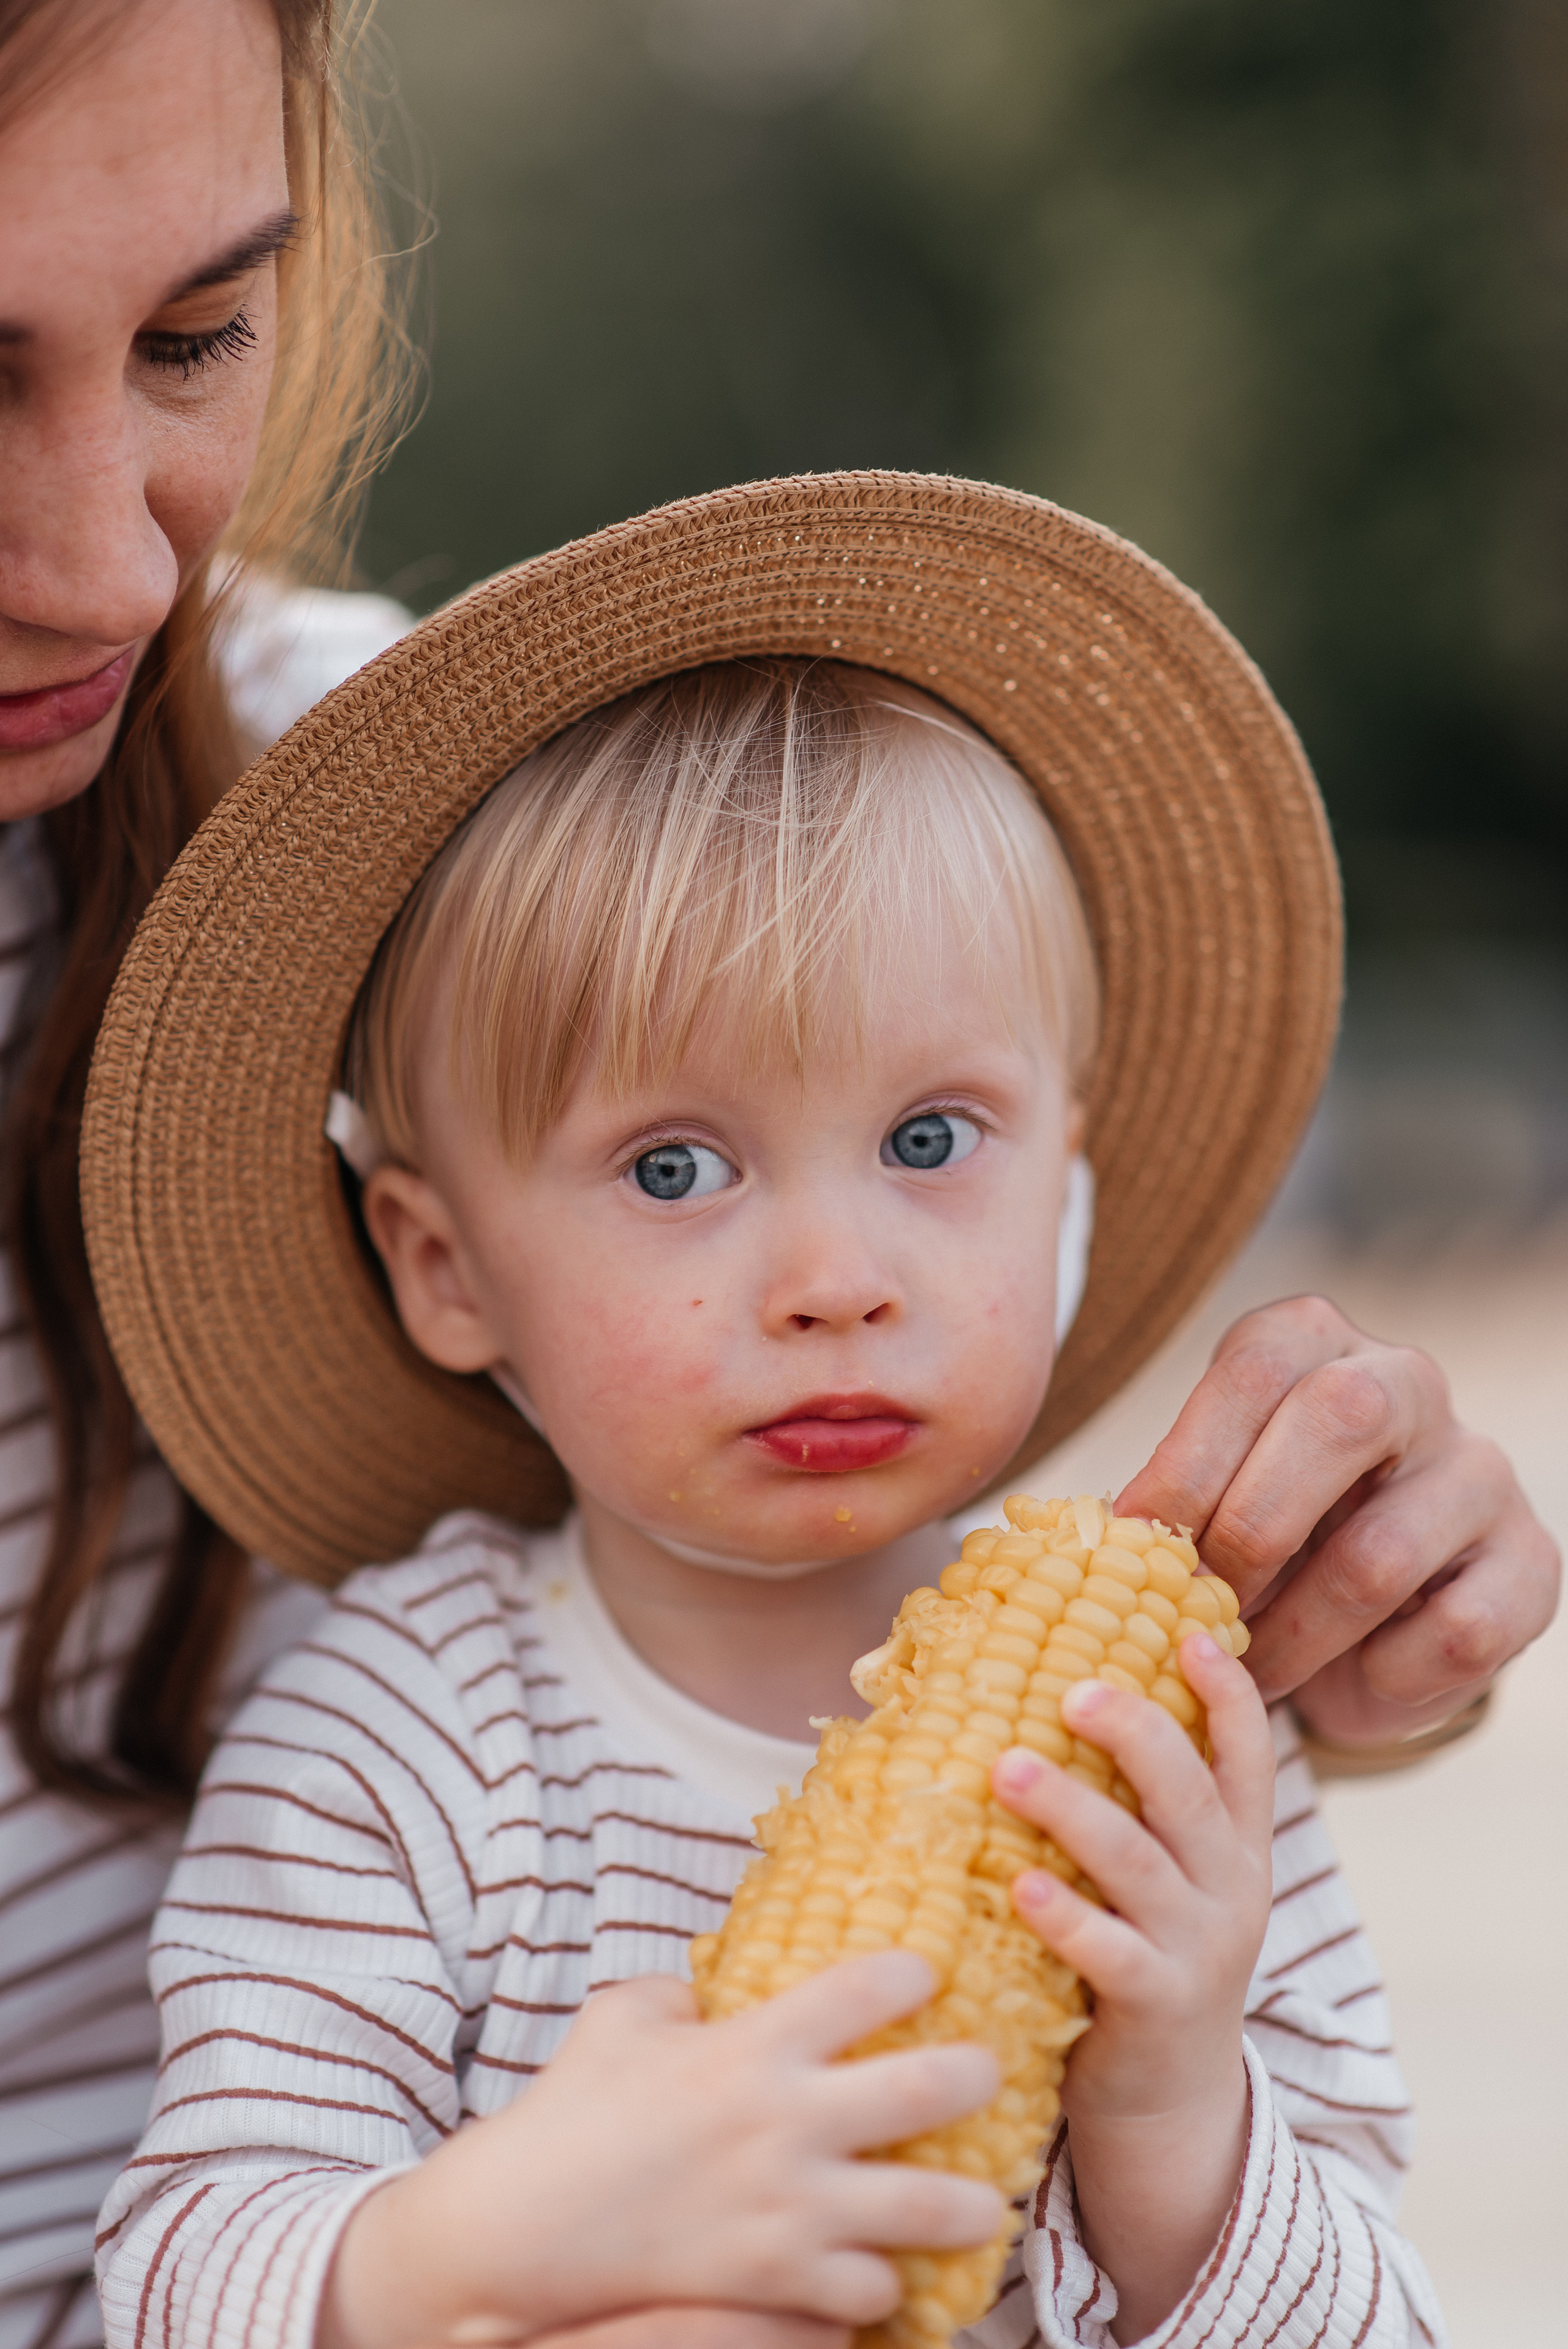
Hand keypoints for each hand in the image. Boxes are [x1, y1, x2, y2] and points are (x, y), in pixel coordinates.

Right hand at [319, 1955, 1001, 2348]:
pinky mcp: (779, 2281)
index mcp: (753, 2044)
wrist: (522, 2228)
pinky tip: (888, 2274)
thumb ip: (677, 1995)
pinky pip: (869, 2290)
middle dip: (978, 2076)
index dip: (912, 1972)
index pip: (867, 1985)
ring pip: (927, 2208)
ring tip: (983, 2199)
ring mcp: (790, 2207)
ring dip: (967, 2204)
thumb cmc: (569, 2112)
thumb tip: (707, 1996)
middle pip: (927, 2089)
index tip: (927, 1973)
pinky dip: (884, 2286)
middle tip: (990, 2072)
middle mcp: (786, 2120)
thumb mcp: (619, 2019)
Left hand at [992, 1638, 1273, 2343]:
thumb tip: (1043, 1683)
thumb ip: (1133, 1801)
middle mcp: (1227, 1885)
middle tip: (1073, 1689)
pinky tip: (1020, 1884)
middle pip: (1189, 1791)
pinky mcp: (1155, 2004)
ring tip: (1007, 1768)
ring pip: (1138, 1862)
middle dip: (1136, 1732)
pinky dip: (1066, 1916)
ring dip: (1071, 1809)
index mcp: (1233, 1843)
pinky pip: (1110, 1953)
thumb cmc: (1144, 1953)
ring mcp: (1196, 1946)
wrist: (1170, 2100)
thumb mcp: (1165, 1874)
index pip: (1246, 1751)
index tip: (1191, 1629)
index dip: (1227, 1690)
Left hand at [1117, 1293, 1559, 1745]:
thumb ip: (1164, 1502)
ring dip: (1295, 1635)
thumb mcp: (1207, 1497)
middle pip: (1337, 1421)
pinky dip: (1380, 1675)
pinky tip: (1349, 1679)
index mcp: (1313, 1340)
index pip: (1252, 1370)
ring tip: (1248, 1671)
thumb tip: (1094, 1541)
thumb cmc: (1263, 1540)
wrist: (1371, 1618)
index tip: (1133, 1547)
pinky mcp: (1532, 1564)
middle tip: (1197, 1609)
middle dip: (1248, 1534)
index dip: (1187, 1464)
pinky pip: (1452, 1632)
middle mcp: (1408, 1381)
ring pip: (1381, 1553)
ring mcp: (1482, 1470)